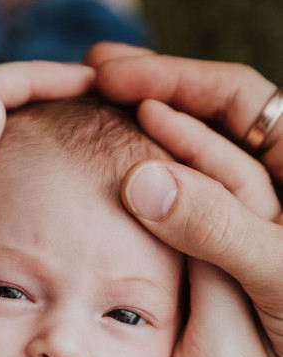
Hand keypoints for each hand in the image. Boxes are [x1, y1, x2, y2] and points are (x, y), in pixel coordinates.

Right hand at [86, 44, 282, 356]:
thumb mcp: (277, 278)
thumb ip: (219, 230)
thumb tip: (140, 180)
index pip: (236, 101)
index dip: (174, 81)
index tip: (112, 78)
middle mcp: (273, 188)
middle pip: (209, 119)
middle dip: (151, 93)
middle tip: (91, 77)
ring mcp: (244, 221)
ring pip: (191, 163)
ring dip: (144, 136)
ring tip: (93, 115)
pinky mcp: (220, 258)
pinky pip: (182, 211)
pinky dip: (147, 193)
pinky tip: (114, 186)